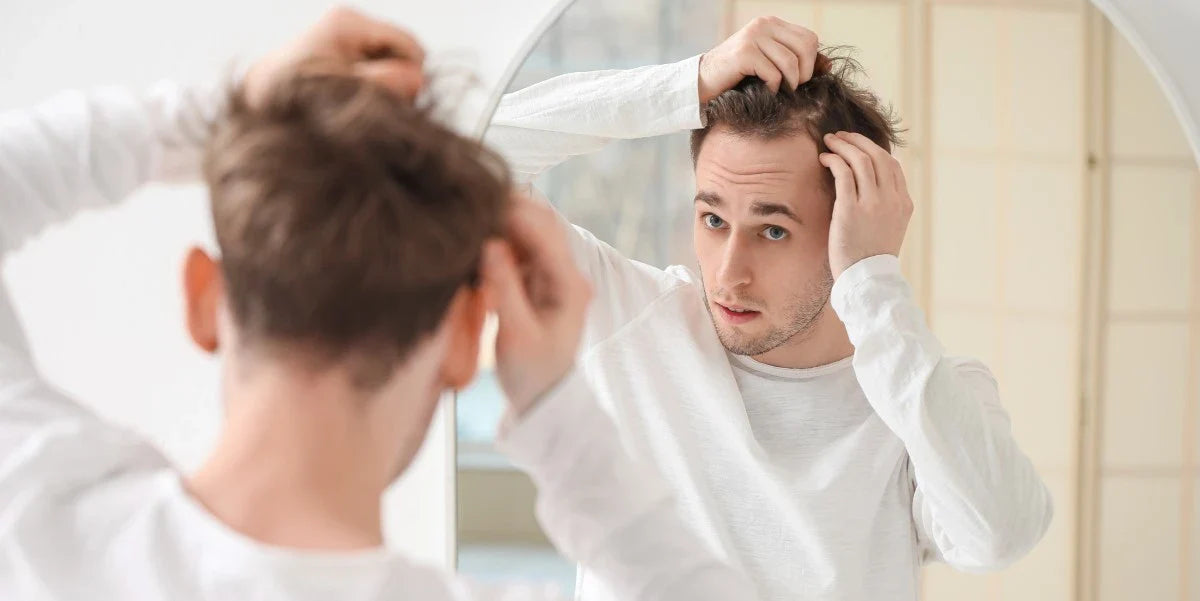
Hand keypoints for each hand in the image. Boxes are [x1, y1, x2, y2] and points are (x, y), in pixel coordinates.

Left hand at [244, 7, 425, 105]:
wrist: (259, 98)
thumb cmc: (297, 97)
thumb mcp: (343, 93)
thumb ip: (382, 85)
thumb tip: (419, 79)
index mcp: (348, 23)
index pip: (410, 46)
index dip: (411, 77)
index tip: (395, 103)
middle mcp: (349, 20)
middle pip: (401, 53)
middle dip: (396, 81)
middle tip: (373, 107)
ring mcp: (346, 31)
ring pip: (390, 60)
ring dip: (384, 85)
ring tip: (359, 103)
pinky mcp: (343, 44)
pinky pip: (375, 64)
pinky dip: (371, 83)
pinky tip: (354, 97)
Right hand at [481, 197, 592, 415]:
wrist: (541, 398)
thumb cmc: (532, 372)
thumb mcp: (516, 333)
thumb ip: (504, 287)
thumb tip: (489, 243)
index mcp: (570, 284)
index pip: (545, 232)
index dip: (514, 212)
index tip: (479, 205)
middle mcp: (566, 273)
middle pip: (539, 224)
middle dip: (507, 211)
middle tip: (469, 207)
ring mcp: (551, 275)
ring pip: (527, 233)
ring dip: (501, 225)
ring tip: (469, 222)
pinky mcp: (535, 281)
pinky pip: (517, 249)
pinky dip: (498, 242)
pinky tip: (476, 243)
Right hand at [698, 16, 827, 102]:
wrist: (701, 82)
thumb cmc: (737, 76)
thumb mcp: (768, 62)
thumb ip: (794, 59)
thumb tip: (829, 64)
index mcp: (771, 23)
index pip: (809, 38)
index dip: (811, 61)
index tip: (800, 78)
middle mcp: (763, 25)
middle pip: (806, 47)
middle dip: (804, 73)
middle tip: (792, 87)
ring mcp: (753, 37)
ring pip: (791, 62)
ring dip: (789, 84)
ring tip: (779, 92)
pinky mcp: (744, 54)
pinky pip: (774, 74)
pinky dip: (773, 88)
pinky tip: (764, 92)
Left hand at [820, 131, 912, 279]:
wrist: (867, 280)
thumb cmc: (871, 257)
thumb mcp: (889, 229)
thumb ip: (885, 207)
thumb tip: (872, 187)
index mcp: (904, 203)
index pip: (892, 166)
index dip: (874, 150)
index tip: (858, 146)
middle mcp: (892, 199)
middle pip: (878, 156)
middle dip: (858, 141)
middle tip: (841, 136)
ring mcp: (873, 203)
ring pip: (861, 160)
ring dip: (844, 145)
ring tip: (830, 141)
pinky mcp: (851, 209)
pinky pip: (843, 173)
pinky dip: (834, 160)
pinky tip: (824, 158)